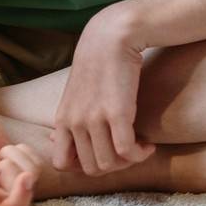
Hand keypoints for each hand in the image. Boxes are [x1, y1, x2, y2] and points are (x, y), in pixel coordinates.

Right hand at [0, 111, 41, 205]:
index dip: (15, 205)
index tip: (23, 178)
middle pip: (18, 203)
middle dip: (13, 176)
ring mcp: (2, 191)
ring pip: (30, 184)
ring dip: (17, 162)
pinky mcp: (16, 176)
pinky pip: (37, 169)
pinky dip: (25, 154)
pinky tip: (5, 149)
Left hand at [51, 6, 153, 175]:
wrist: (112, 36)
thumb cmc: (97, 62)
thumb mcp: (75, 93)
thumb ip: (70, 116)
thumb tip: (56, 138)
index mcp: (62, 119)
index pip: (63, 164)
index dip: (85, 166)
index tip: (105, 154)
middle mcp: (74, 123)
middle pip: (91, 168)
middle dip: (113, 167)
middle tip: (129, 154)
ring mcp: (94, 119)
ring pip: (109, 163)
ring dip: (129, 162)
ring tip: (140, 148)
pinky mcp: (117, 113)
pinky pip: (127, 150)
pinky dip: (140, 155)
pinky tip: (148, 145)